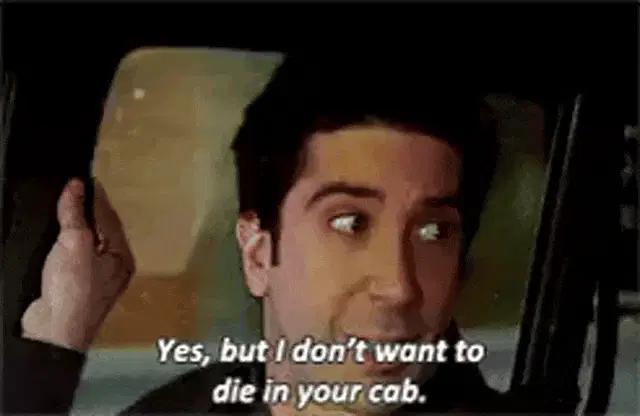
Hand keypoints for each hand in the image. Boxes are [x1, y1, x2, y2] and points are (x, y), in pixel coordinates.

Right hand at [21, 179, 134, 351]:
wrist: (55, 331)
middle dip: (89, 210)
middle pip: (102, 230)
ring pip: (88, 243)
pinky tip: (58, 239)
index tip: (85, 179)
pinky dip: (67, 244)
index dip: (96, 197)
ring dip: (78, 226)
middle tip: (76, 189)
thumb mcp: (74, 243)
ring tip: (67, 207)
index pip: (111, 217)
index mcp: (122, 256)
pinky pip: (75, 257)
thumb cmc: (74, 294)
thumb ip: (75, 213)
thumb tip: (75, 187)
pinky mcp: (76, 287)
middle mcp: (114, 268)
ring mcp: (95, 279)